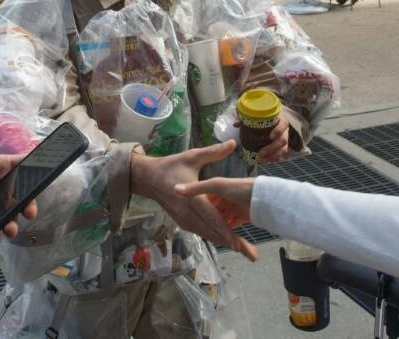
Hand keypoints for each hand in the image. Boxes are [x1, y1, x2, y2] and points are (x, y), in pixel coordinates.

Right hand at [131, 141, 258, 261]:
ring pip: (208, 234)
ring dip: (225, 242)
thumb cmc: (171, 166)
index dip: (225, 231)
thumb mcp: (192, 156)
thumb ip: (214, 153)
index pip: (212, 217)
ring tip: (244, 251)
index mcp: (192, 199)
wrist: (148, 178)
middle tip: (250, 255)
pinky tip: (228, 240)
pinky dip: (215, 236)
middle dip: (232, 243)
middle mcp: (188, 213)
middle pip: (212, 231)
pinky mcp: (183, 222)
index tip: (238, 243)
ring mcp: (184, 220)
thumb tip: (233, 143)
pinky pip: (201, 231)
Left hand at [234, 115, 291, 163]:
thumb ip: (249, 119)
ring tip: (261, 160)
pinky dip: (274, 158)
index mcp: (280, 120)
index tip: (270, 136)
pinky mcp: (285, 148)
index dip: (278, 130)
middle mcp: (285, 131)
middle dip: (272, 148)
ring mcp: (286, 140)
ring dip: (272, 156)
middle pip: (283, 140)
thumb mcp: (260, 117)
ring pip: (283, 149)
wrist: (279, 122)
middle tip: (260, 153)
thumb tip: (235, 124)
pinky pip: (282, 155)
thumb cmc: (268, 119)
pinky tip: (266, 161)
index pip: (283, 124)